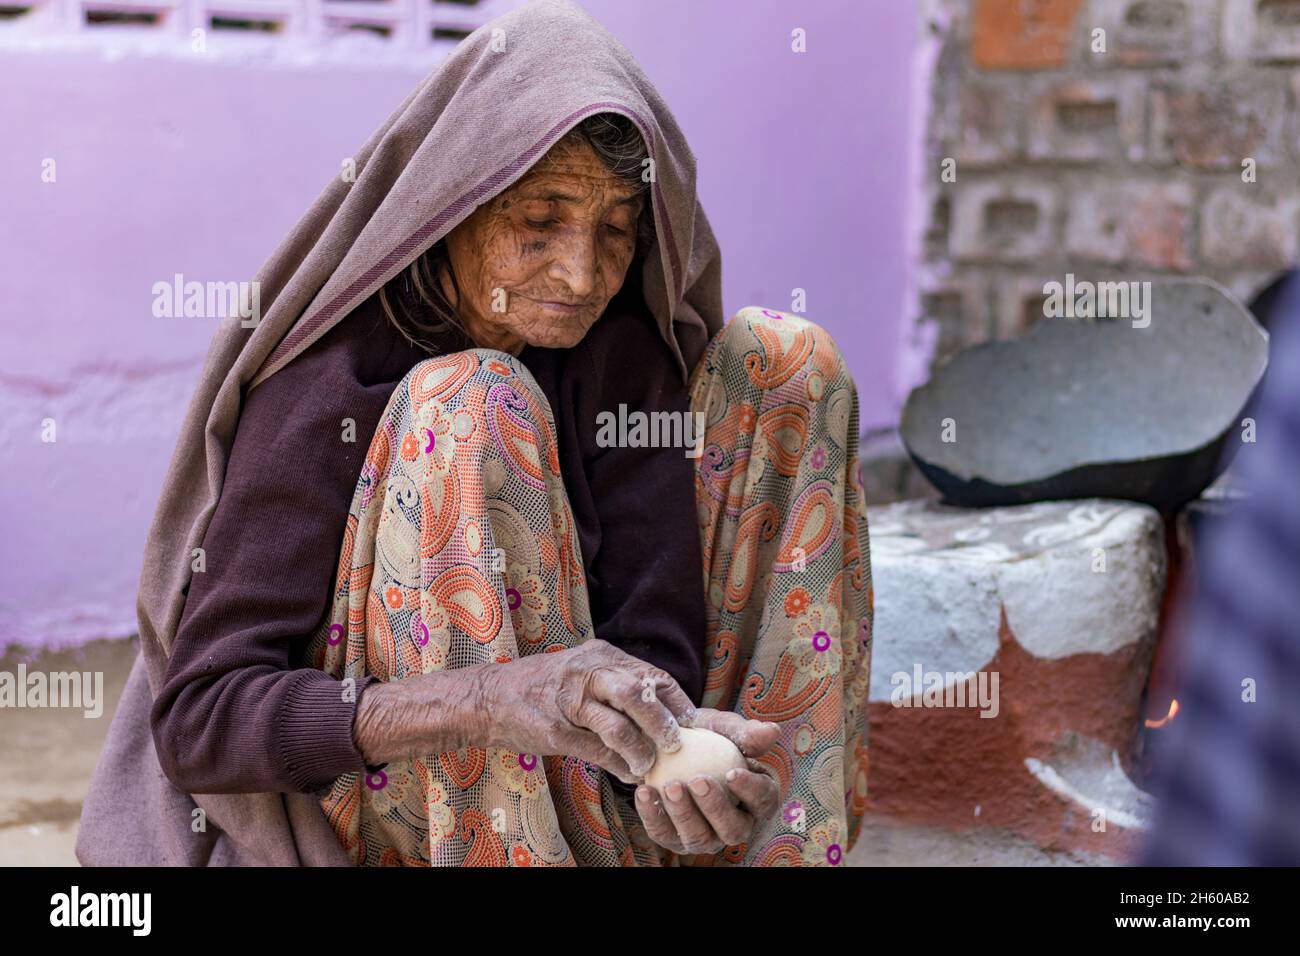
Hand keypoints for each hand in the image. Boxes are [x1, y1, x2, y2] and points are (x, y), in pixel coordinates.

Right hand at [474, 638, 694, 782]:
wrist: (490, 698)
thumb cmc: (544, 686)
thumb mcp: (583, 670)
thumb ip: (617, 683)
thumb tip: (662, 709)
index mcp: (601, 655)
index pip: (651, 675)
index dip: (675, 701)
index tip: (691, 723)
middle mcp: (587, 673)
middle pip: (637, 693)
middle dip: (662, 722)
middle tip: (676, 744)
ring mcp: (570, 701)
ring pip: (617, 725)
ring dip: (640, 749)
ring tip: (649, 765)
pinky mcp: (556, 730)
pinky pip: (596, 750)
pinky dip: (617, 764)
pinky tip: (628, 773)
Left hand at [633, 707, 780, 856]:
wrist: (667, 743)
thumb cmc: (705, 736)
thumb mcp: (722, 728)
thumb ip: (744, 732)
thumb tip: (771, 731)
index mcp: (756, 798)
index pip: (764, 800)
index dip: (750, 790)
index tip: (731, 773)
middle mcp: (734, 825)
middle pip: (733, 829)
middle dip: (715, 808)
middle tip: (698, 780)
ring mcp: (705, 837)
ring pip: (699, 838)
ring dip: (684, 815)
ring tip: (670, 786)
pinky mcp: (674, 839)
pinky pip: (664, 834)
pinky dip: (653, 815)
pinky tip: (644, 792)